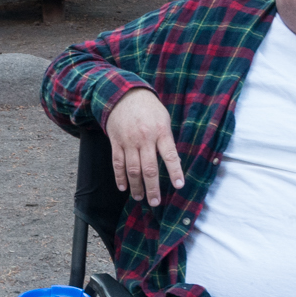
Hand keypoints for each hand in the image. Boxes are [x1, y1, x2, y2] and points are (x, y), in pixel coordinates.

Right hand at [104, 87, 184, 206]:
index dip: (175, 171)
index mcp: (161, 132)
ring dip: (136, 186)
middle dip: (152, 187)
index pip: (170, 155)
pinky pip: (118, 163)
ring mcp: (129, 141)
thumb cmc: (149, 109)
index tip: (179, 186)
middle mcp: (145, 138)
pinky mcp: (116, 142)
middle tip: (155, 202)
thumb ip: (168, 140)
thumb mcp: (164, 120)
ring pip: (132, 169)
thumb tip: (175, 163)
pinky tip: (123, 187)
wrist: (124, 95)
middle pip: (149, 168)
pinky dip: (120, 177)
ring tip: (140, 197)